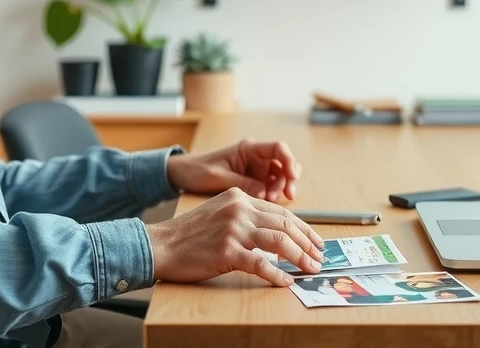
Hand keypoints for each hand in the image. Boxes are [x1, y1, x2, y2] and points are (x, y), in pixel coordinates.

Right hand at [145, 187, 324, 286]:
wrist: (160, 244)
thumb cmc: (188, 234)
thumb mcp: (219, 213)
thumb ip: (244, 217)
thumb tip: (275, 233)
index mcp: (239, 198)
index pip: (281, 212)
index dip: (303, 228)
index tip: (315, 241)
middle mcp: (239, 209)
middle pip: (285, 225)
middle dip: (307, 243)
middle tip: (319, 257)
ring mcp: (233, 229)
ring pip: (278, 241)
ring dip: (299, 257)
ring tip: (310, 268)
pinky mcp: (226, 250)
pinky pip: (260, 264)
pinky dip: (277, 274)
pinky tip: (286, 281)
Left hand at [166, 140, 301, 202]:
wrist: (182, 175)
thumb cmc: (197, 170)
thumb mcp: (219, 177)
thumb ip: (242, 183)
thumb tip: (265, 193)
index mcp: (248, 149)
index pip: (278, 149)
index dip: (289, 160)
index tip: (292, 176)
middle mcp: (256, 159)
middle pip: (284, 165)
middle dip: (288, 180)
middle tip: (287, 195)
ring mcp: (256, 172)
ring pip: (280, 179)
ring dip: (281, 190)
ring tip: (272, 201)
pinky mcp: (253, 184)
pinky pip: (270, 189)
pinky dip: (272, 197)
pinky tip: (266, 205)